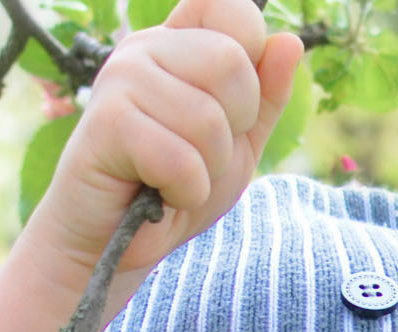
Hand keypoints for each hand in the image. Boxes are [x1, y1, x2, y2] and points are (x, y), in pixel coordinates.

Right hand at [36, 0, 304, 282]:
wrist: (115, 242)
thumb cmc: (174, 187)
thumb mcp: (238, 143)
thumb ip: (266, 96)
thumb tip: (290, 42)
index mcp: (178, 43)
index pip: (232, 8)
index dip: (251, 57)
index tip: (230, 105)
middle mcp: (144, 48)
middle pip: (230, 62)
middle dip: (234, 127)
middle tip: (200, 154)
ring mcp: (120, 77)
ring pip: (207, 119)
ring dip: (208, 169)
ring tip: (176, 177)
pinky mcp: (107, 121)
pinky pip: (180, 159)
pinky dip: (185, 191)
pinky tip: (159, 193)